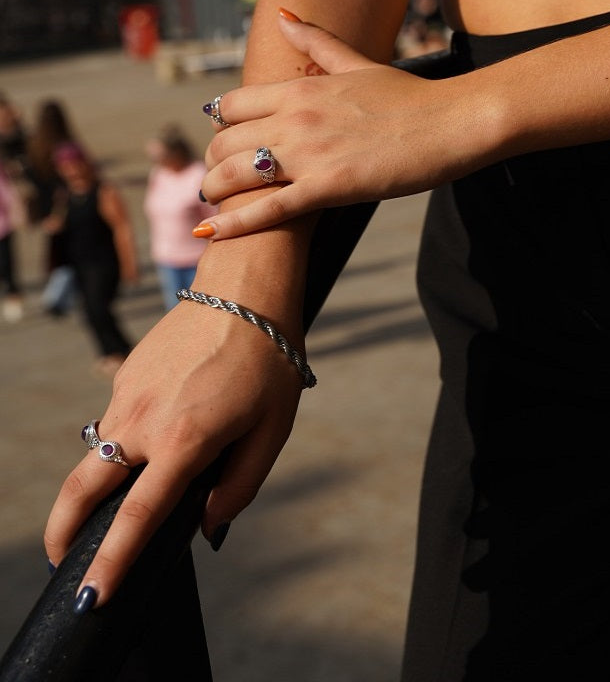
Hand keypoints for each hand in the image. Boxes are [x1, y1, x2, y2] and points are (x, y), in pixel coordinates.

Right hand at [44, 297, 303, 607]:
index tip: (91, 595)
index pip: (135, 517)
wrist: (244, 289)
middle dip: (62, 532)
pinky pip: (119, 420)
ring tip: (132, 489)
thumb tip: (209, 524)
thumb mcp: (272, 428)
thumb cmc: (269, 359)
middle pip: (80, 489)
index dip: (110, 562)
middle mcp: (143, 420)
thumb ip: (241, 485)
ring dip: (102, 482)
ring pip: (100, 453)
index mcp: (183, 440)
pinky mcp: (126, 374)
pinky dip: (129, 439)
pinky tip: (171, 421)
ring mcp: (127, 394)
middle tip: (61, 560)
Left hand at [197, 18, 477, 238]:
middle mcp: (295, 118)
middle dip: (211, 162)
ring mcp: (310, 153)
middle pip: (223, 142)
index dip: (219, 125)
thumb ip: (315, 41)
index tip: (223, 139)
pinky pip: (270, 208)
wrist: (451, 123)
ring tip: (212, 203)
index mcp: (299, 88)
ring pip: (235, 175)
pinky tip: (210, 232)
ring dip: (214, 191)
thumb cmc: (409, 95)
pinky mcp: (329, 187)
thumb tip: (281, 15)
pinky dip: (235, 223)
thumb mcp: (357, 62)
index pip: (230, 104)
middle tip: (216, 177)